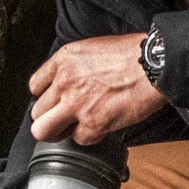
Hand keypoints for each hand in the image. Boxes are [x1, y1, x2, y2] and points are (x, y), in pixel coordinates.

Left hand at [29, 33, 166, 142]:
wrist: (154, 65)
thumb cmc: (132, 54)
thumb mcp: (92, 48)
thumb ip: (73, 66)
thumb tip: (67, 83)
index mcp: (63, 60)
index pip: (35, 87)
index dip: (46, 97)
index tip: (56, 101)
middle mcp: (64, 82)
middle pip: (37, 112)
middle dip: (51, 118)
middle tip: (65, 119)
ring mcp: (76, 104)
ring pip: (44, 131)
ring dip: (59, 132)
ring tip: (74, 128)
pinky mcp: (92, 123)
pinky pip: (79, 139)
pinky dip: (91, 136)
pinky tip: (102, 125)